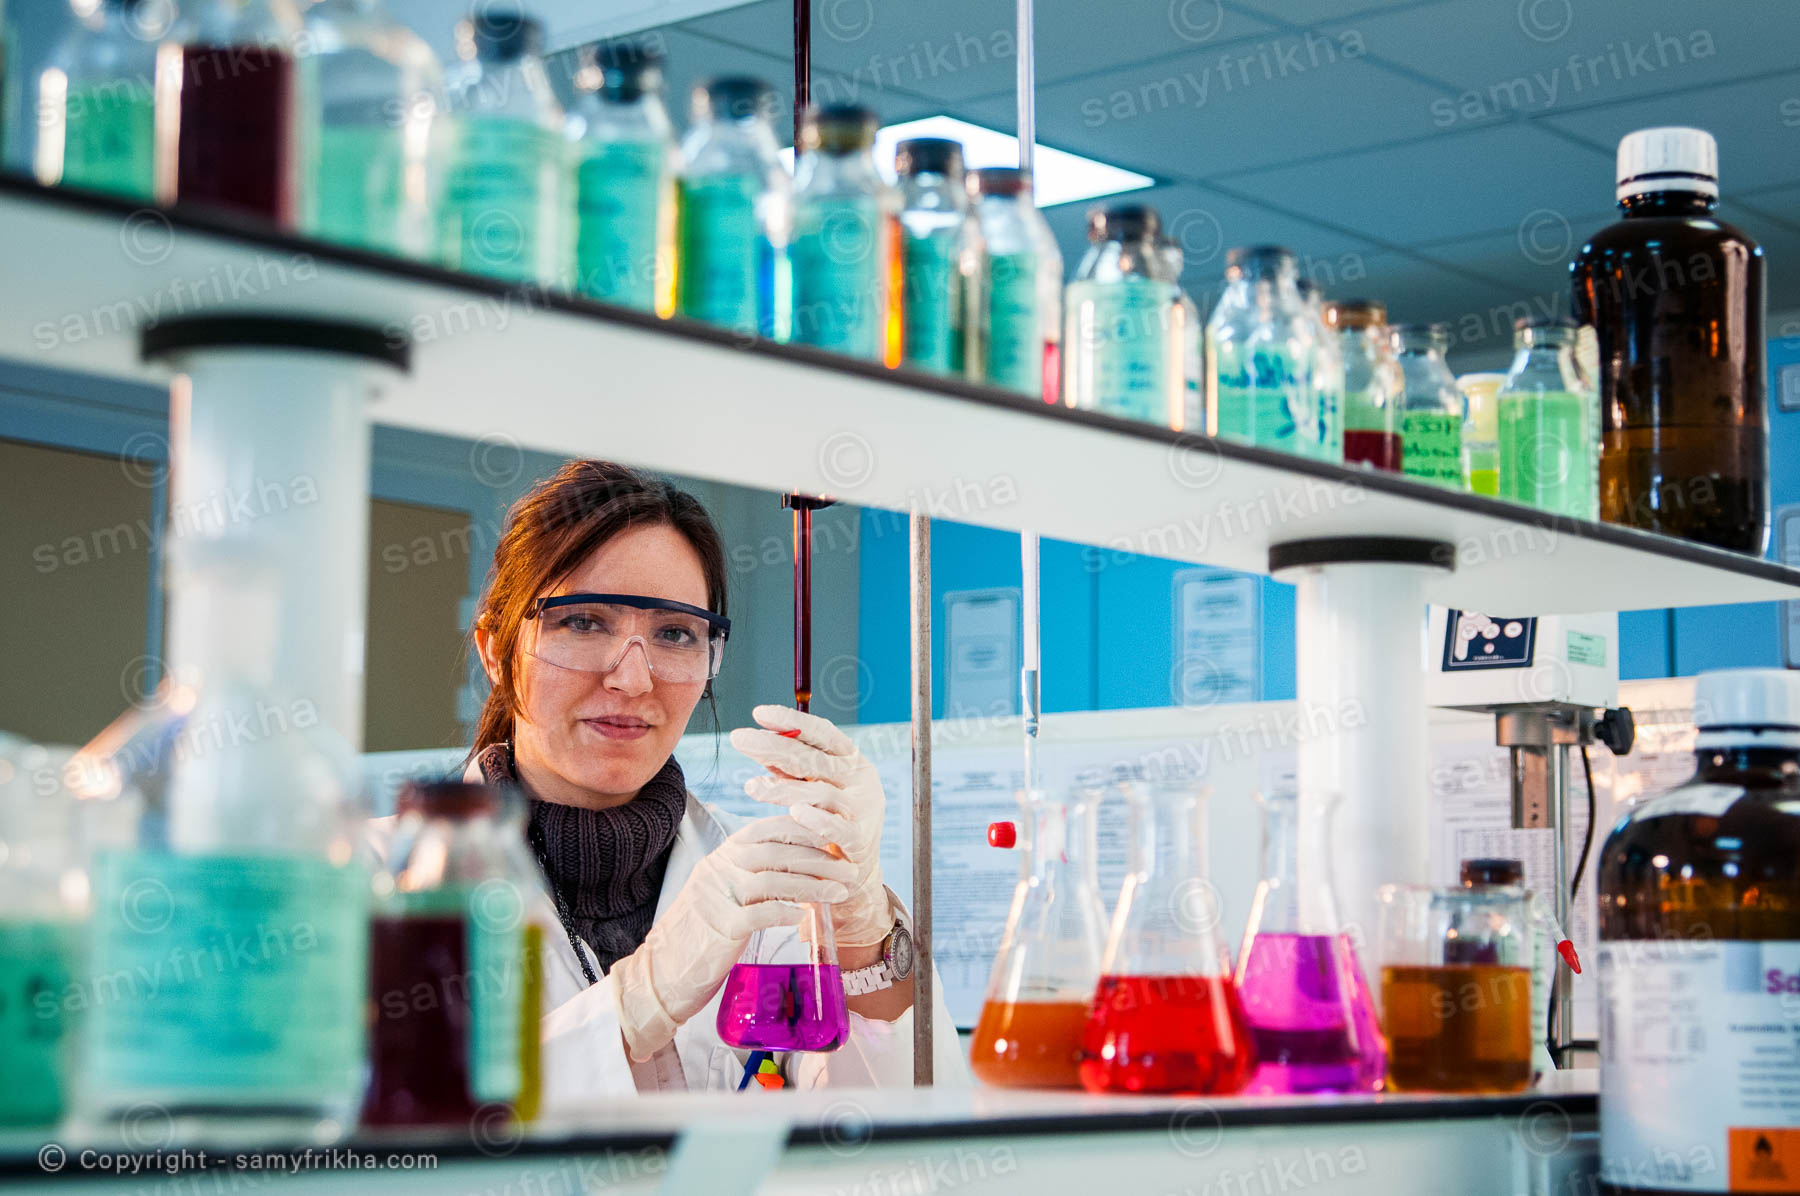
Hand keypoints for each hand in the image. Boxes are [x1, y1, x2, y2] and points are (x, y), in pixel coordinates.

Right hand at [611, 814, 852, 1061]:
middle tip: (848, 870)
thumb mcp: (721, 895)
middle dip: (817, 858)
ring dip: (812, 885)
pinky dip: (786, 912)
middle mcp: (717, 870)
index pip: (765, 831)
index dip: (801, 830)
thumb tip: (796, 867)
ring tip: (839, 893)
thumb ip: (749, 877)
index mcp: (719, 858)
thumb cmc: (698, 937)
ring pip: (773, 880)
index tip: (831, 837)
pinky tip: (806, 916)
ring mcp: (717, 897)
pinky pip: (760, 913)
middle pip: (775, 852)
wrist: (661, 975)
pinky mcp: (720, 928)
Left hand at [731, 705, 890, 948]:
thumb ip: (791, 767)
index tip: (759, 713)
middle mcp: (860, 779)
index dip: (792, 721)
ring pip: (819, 793)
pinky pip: (835, 827)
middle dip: (773, 747)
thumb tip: (759, 739)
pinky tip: (792, 812)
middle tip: (739, 739)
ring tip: (751, 787)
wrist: (856, 869)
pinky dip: (814, 818)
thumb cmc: (831, 818)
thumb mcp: (816, 786)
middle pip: (813, 759)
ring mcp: (862, 809)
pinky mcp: (860, 840)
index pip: (822, 732)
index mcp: (852, 759)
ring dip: (784, 788)